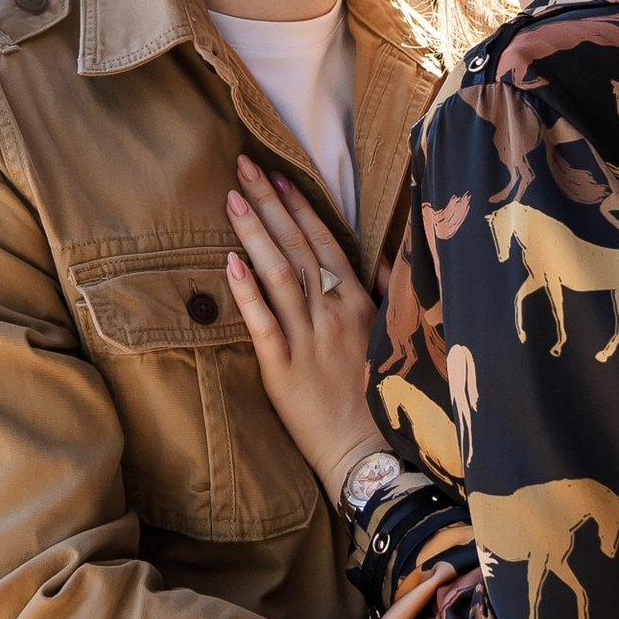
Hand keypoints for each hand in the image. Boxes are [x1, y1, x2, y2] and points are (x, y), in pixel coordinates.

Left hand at [221, 160, 375, 496]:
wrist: (368, 452)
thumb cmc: (379, 397)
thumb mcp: (389, 338)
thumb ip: (385, 294)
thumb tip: (383, 256)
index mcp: (358, 303)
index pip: (324, 243)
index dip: (297, 207)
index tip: (277, 175)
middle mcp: (333, 313)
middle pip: (296, 247)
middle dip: (268, 204)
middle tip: (242, 165)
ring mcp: (308, 340)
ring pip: (278, 275)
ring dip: (253, 233)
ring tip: (230, 199)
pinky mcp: (284, 370)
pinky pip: (263, 323)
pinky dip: (246, 292)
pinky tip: (229, 262)